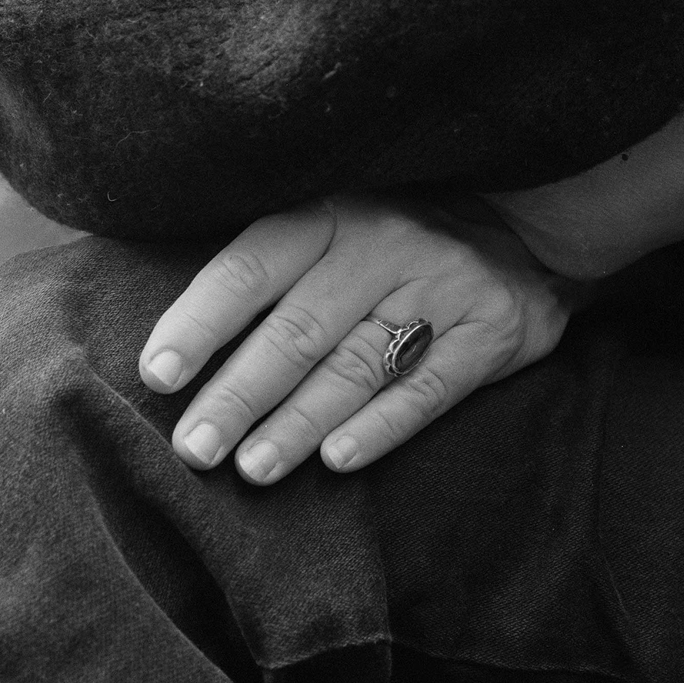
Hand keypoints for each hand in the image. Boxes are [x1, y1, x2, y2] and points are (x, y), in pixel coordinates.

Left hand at [138, 194, 587, 482]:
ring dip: (299, 422)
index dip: (201, 321)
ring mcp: (440, 287)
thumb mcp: (338, 222)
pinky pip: (428, 386)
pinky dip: (381, 426)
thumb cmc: (397, 237)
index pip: (252, 267)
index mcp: (331, 214)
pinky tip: (338, 461)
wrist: (527, 222)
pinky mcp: (489, 331)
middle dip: (239, 393)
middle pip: (298, 328)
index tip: (156, 375)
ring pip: (357, 363)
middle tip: (193, 450)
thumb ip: (273, 271)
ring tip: (252, 468)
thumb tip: (171, 347)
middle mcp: (382, 246)